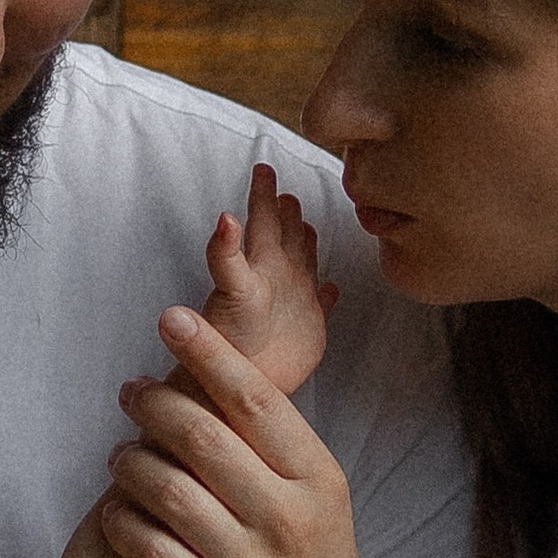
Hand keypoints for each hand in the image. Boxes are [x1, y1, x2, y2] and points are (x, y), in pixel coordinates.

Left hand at [103, 311, 391, 557]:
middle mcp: (289, 519)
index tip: (170, 318)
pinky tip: (112, 512)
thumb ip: (281, 457)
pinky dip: (121, 522)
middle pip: (204, 436)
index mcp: (320, 483)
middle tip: (129, 390)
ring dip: (130, 463)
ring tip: (118, 455)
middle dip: (155, 403)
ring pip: (167, 489)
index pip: (258, 400)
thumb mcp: (324, 512)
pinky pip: (148, 549)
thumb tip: (232, 385)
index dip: (209, 353)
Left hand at [198, 164, 336, 396]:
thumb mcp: (229, 290)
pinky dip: (327, 295)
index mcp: (261, 265)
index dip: (263, 195)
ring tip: (307, 226)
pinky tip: (331, 288)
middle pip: (285, 236)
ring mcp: (294, 303)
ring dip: (306, 244)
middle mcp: (278, 278)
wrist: (237, 389)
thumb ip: (226, 254)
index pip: (262, 220)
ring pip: (303, 264)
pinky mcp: (308, 329)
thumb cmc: (228, 341)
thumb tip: (226, 218)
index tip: (261, 168)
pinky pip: (321, 306)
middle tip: (288, 193)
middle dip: (287, 213)